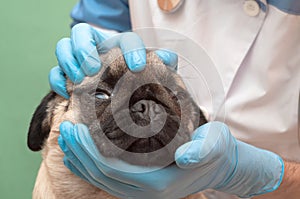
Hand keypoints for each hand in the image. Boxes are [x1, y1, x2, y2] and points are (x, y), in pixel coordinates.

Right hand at [49, 23, 177, 98]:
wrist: (116, 93)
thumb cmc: (132, 80)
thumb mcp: (148, 73)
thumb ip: (160, 64)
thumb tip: (169, 58)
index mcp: (120, 45)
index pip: (125, 39)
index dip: (132, 50)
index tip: (138, 67)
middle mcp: (96, 47)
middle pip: (82, 32)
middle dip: (85, 49)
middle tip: (94, 69)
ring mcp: (78, 59)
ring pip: (63, 46)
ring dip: (68, 61)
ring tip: (79, 79)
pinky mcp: (66, 74)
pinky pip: (54, 72)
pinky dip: (57, 80)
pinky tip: (67, 92)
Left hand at [58, 121, 283, 197]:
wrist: (219, 164)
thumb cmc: (215, 150)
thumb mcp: (214, 145)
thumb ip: (201, 150)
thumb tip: (185, 155)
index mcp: (160, 182)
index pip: (114, 169)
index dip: (90, 151)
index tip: (76, 129)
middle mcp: (147, 190)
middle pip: (101, 175)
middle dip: (80, 153)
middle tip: (65, 130)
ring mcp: (142, 189)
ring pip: (101, 179)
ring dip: (81, 159)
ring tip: (67, 139)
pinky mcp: (141, 182)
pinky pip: (109, 178)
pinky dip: (91, 165)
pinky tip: (82, 153)